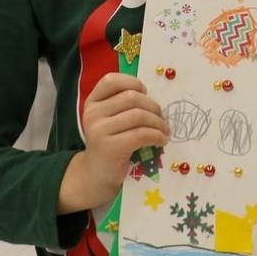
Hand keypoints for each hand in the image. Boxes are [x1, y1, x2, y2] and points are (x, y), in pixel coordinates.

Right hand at [71, 74, 168, 210]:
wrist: (97, 175)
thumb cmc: (111, 143)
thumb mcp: (112, 120)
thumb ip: (125, 105)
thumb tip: (157, 98)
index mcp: (93, 102)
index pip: (111, 80)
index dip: (133, 83)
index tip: (145, 94)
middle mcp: (92, 113)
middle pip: (131, 97)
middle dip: (153, 106)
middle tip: (162, 118)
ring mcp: (99, 130)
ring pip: (139, 115)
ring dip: (158, 123)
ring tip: (164, 131)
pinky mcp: (110, 147)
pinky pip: (141, 134)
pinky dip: (157, 136)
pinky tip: (161, 141)